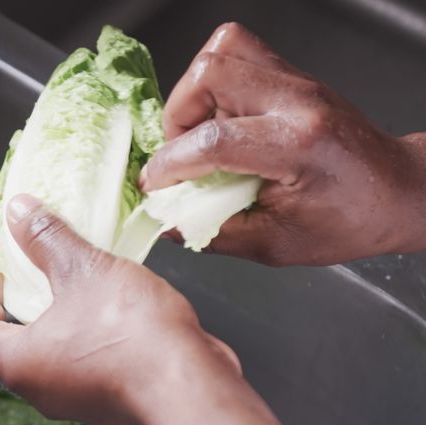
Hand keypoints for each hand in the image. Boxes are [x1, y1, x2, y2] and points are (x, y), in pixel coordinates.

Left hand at [0, 194, 383, 424]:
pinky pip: (89, 362)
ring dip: (60, 316)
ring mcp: (78, 400)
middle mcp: (42, 390)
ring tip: (78, 280)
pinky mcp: (112, 399)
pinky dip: (91, 333)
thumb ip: (46, 238)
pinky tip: (115, 305)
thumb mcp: (83, 269)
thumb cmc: (133, 338)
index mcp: (19, 364)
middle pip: (12, 342)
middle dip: (21, 303)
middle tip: (31, 272)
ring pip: (54, 353)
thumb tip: (20, 213)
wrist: (191, 387)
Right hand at [141, 22, 425, 265]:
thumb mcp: (276, 243)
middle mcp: (299, 101)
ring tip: (198, 131)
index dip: (170, 165)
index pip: (214, 140)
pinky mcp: (293, 75)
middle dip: (177, 115)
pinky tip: (220, 121)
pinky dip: (215, 84)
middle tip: (181, 151)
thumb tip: (168, 220)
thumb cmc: (350, 221)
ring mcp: (298, 81)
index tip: (155, 185)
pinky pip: (239, 55)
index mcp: (299, 145)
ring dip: (194, 92)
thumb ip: (215, 233)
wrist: (399, 191)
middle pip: (211, 73)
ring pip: (223, 50)